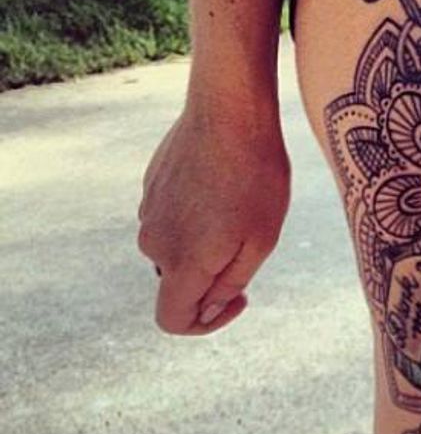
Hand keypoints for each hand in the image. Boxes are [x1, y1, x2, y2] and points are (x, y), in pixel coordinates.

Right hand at [137, 100, 289, 334]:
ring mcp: (147, 211)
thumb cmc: (256, 177)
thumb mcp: (259, 241)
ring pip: (178, 247)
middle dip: (214, 275)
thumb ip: (228, 283)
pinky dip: (199, 215)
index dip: (207, 324)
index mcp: (180, 263)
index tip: (239, 297)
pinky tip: (225, 184)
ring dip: (208, 241)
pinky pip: (174, 217)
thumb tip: (207, 309)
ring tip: (242, 206)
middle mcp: (153, 241)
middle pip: (179, 282)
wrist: (229, 110)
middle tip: (252, 239)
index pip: (172, 320)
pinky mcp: (151, 186)